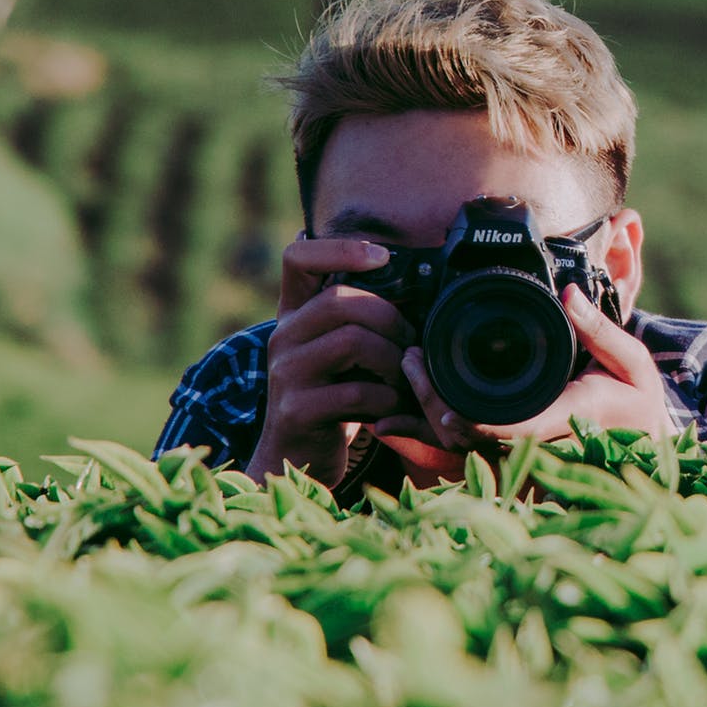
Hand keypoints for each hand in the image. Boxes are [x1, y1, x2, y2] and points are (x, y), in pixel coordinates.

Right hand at [245, 236, 425, 489]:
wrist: (298, 458)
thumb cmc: (334, 397)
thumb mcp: (342, 353)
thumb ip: (363, 320)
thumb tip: (424, 290)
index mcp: (294, 314)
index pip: (297, 258)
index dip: (339, 247)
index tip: (384, 256)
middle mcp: (282, 336)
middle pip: (340, 300)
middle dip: (391, 319)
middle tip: (411, 346)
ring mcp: (285, 374)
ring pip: (352, 341)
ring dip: (393, 360)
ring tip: (404, 380)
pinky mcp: (296, 411)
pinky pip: (356, 393)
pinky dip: (388, 400)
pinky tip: (395, 409)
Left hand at [386, 285, 672, 477]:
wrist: (647, 448)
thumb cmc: (638, 404)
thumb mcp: (633, 362)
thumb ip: (600, 328)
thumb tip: (569, 293)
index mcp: (571, 420)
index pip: (515, 428)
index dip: (477, 421)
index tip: (443, 399)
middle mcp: (541, 449)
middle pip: (476, 443)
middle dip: (434, 411)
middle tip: (409, 363)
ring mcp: (524, 461)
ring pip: (464, 455)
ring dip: (425, 427)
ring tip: (400, 384)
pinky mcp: (512, 462)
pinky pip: (464, 459)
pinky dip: (430, 444)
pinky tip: (400, 420)